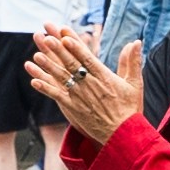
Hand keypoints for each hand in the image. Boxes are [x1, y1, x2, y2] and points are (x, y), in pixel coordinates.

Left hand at [29, 32, 144, 150]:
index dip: (75, 45)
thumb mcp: (135, 83)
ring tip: (37, 55)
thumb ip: (132, 62)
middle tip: (47, 38)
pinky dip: (46, 88)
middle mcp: (91, 85)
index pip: (87, 58)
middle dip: (59, 51)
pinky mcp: (73, 109)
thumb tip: (135, 42)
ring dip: (49, 66)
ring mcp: (80, 97)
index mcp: (105, 77)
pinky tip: (34, 81)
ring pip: (62, 78)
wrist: (123, 136)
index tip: (65, 34)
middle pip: (72, 64)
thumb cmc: (129, 109)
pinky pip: (57, 96)